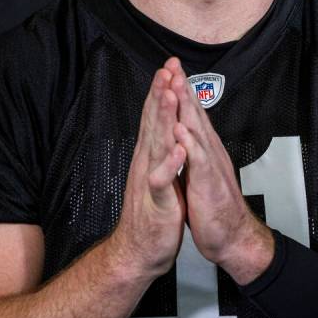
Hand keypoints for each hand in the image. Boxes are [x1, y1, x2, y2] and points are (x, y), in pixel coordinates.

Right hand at [109, 68, 186, 279]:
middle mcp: (147, 162)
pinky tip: (178, 149)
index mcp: (151, 155)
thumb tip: (164, 126)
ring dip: (162, 119)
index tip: (169, 68)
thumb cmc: (152, 212)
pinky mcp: (157, 200)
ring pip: (156, 144)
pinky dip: (169, 164)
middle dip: (160, 94)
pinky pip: (162, 180)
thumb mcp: (158, 174)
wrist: (139, 250)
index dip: (162, 91)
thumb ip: (159, 149)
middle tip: (166, 68)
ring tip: (169, 96)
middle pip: (153, 122)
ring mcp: (150, 179)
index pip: (156, 117)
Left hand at [166, 58, 273, 282]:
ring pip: (196, 130)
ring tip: (174, 85)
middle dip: (182, 88)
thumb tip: (186, 132)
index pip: (190, 114)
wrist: (230, 236)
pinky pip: (198, 160)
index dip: (179, 92)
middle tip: (172, 64)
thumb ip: (194, 151)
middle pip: (194, 113)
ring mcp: (209, 165)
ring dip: (185, 107)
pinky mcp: (209, 183)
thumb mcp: (200, 172)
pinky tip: (180, 129)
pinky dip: (189, 143)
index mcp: (203, 149)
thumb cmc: (212, 206)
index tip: (169, 70)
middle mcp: (208, 152)